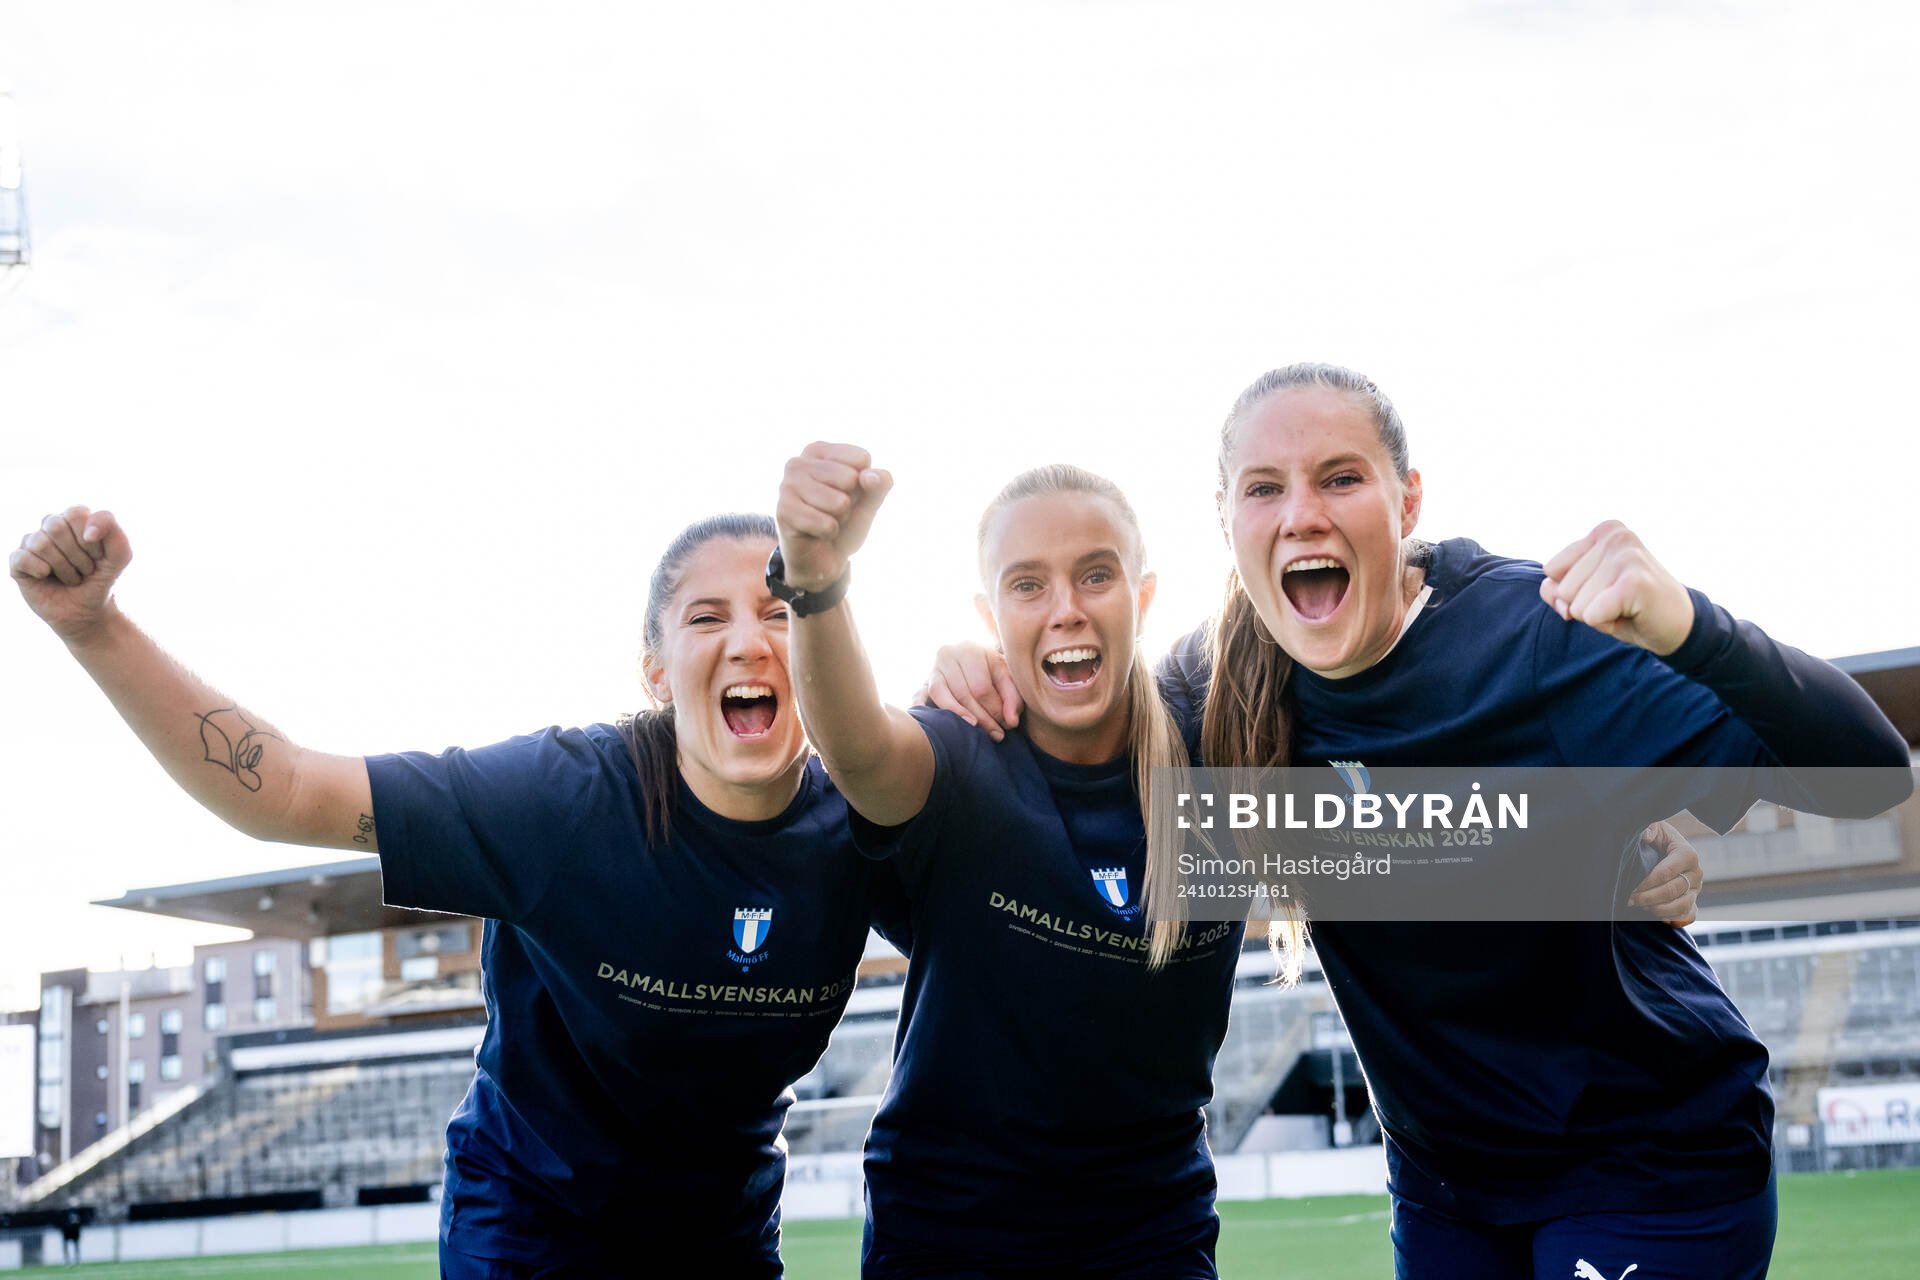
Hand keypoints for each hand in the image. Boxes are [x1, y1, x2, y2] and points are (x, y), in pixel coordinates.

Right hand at [10, 505, 130, 645]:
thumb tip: (87, 531)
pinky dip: (40, 570)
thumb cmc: (103, 579)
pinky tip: (47, 577)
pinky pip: (22, 558)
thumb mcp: (120, 556)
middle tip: (85, 570)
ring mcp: (32, 543)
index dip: (90, 539)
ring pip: (41, 544)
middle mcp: (50, 526)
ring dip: (64, 568)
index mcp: (74, 519)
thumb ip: (113, 532)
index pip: (76, 513)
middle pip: (56, 526)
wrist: (90, 611)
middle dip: (77, 555)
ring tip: (71, 577)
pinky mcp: (18, 562)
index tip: (99, 556)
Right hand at [775, 442, 892, 594]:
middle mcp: (798, 463)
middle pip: (850, 478)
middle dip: (850, 502)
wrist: (823, 556)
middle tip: (834, 511)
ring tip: (824, 520)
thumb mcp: (869, 501)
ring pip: (839, 502)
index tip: (846, 493)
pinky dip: (828, 533)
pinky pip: (826, 524)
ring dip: (839, 518)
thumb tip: (870, 476)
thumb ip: (879, 484)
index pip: (861, 458)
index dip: (864, 483)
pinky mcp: (783, 512)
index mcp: (818, 451)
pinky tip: (815, 533)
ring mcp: (786, 486)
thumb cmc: (845, 520)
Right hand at [916, 642, 1021, 740]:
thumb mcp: (1007, 677)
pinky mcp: (923, 680)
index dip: (995, 710)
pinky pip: (919, 694)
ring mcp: (933, 667)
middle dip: (981, 718)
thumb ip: (1012, 698)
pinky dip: (922, 707)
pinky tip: (933, 722)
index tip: (1007, 726)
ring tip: (973, 730)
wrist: (972, 657)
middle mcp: (948, 654)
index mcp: (971, 649)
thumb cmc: (992, 670)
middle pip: (962, 693)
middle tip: (996, 735)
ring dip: (957, 715)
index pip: (981, 687)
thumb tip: (1011, 722)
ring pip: (940, 694)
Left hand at [1539, 520, 1693, 655]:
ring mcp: (1627, 556)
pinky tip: (1632, 614)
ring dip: (1599, 616)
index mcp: (1603, 532)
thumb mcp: (1586, 595)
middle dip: (1587, 606)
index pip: (1552, 571)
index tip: (1606, 591)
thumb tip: (1551, 590)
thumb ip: (1557, 589)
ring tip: (1626, 607)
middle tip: (1619, 602)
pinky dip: (1607, 624)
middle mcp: (1616, 537)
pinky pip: (1591, 616)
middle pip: (1563, 589)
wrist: (1677, 626)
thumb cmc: (1627, 607)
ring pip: (1576, 605)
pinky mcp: (1635, 582)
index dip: (1574, 592)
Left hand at [1628, 821, 1702, 927]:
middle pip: (1673, 891)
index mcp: (1688, 854)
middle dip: (1649, 897)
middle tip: (1630, 900)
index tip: (1630, 888)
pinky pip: (1687, 916)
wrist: (1662, 848)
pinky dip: (1672, 919)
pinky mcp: (1692, 902)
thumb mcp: (1653, 828)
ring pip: (1681, 906)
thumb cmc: (1655, 837)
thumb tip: (1646, 836)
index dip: (1647, 882)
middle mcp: (1696, 873)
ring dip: (1658, 910)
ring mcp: (1696, 889)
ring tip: (1640, 907)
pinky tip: (1653, 916)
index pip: (1666, 872)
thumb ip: (1649, 829)